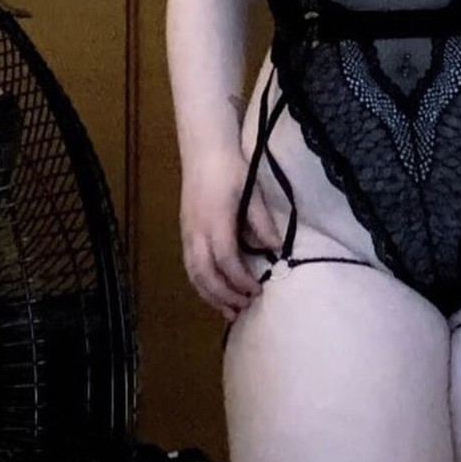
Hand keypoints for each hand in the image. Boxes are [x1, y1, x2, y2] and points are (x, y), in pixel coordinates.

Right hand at [180, 152, 281, 323]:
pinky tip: (214, 292)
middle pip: (206, 275)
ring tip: (229, 311)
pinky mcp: (184, 232)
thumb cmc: (231, 168)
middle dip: (225, 296)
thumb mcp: (252, 192)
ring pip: (194, 274)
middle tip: (244, 308)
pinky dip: (201, 284)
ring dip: (210, 295)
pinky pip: (189, 266)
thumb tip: (276, 249)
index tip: (258, 290)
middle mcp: (196, 232)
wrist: (204, 150)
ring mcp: (187, 233)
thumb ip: (262, 222)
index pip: (226, 261)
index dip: (241, 280)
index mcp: (216, 222)